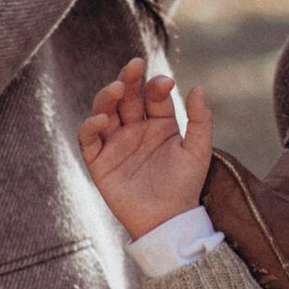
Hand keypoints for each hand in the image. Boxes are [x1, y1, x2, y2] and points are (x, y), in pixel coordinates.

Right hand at [79, 55, 213, 236]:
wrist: (168, 221)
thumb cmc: (185, 186)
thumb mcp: (199, 151)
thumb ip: (200, 120)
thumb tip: (196, 87)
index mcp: (159, 123)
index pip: (153, 96)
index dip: (156, 85)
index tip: (165, 83)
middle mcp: (135, 129)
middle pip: (125, 97)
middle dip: (128, 80)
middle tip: (134, 67)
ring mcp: (115, 143)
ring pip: (104, 111)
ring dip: (106, 97)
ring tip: (115, 88)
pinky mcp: (99, 162)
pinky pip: (88, 140)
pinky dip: (90, 127)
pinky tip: (102, 120)